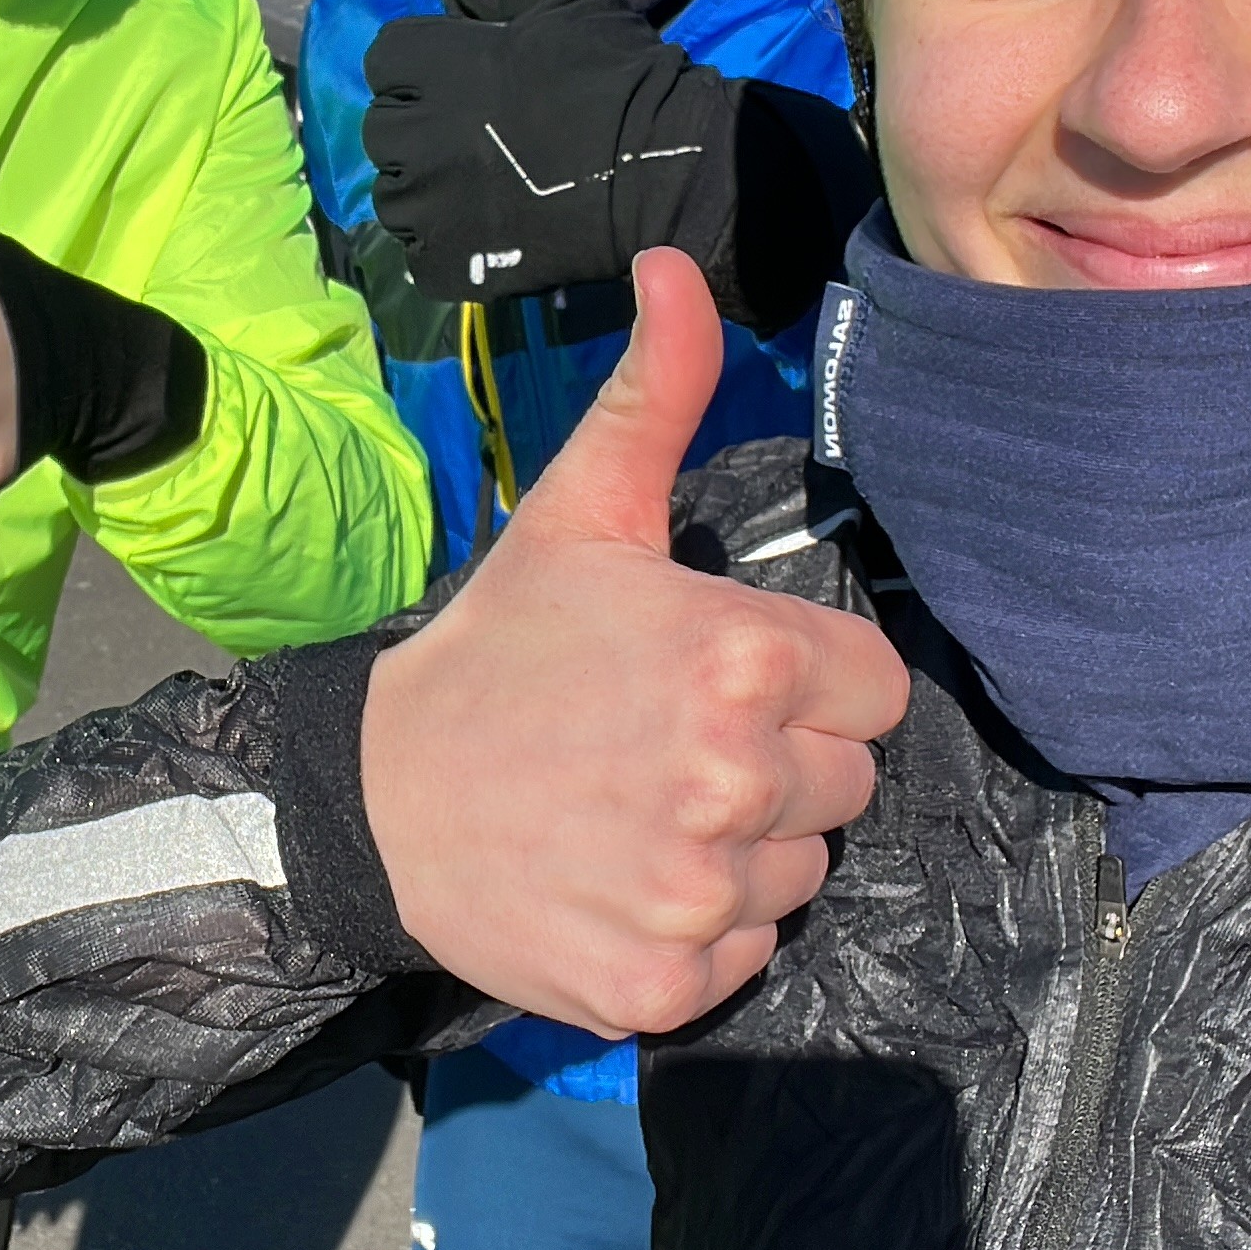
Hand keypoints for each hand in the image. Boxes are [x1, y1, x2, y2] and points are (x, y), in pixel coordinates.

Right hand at [359, 247, 907, 1030]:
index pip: (874, 694)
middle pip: (844, 788)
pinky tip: (619, 886)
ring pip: (796, 878)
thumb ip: (656, 391)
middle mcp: (737, 780)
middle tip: (668, 748)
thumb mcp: (581, 511)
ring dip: (738, 856)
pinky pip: (741, 961)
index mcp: (744, 657)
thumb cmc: (498, 650)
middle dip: (777, 769)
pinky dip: (691, 938)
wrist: (377, 800)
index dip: (807, 686)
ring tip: (640, 815)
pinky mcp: (662, 985)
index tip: (724, 683)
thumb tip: (674, 264)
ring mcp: (699, 891)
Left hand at [362, 0, 872, 325]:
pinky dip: (448, 244)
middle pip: (385, 127)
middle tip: (490, 133)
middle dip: (425, 126)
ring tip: (490, 181)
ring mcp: (427, 204)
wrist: (664, 165)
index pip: (388, 60)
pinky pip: (419, 251)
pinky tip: (493, 226)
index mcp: (428, 62)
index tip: (479, 79)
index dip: (430, 67)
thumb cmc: (614, 70)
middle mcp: (411, 133)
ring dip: (430, 187)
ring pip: (396, 192)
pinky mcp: (447, 262)